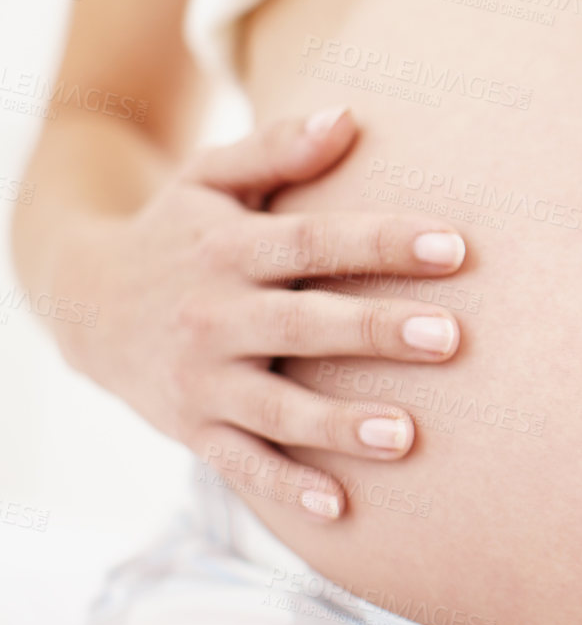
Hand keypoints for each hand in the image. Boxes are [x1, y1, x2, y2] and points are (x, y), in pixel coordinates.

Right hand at [55, 107, 468, 522]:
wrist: (84, 299)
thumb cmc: (180, 230)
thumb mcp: (211, 175)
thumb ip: (278, 147)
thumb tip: (350, 117)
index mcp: (230, 249)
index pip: (315, 243)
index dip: (382, 243)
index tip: (454, 247)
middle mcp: (215, 316)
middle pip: (304, 324)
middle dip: (375, 332)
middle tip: (450, 338)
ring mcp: (203, 380)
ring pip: (277, 407)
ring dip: (340, 423)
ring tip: (409, 435)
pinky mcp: (194, 429)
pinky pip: (242, 464)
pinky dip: (286, 488)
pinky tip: (341, 507)